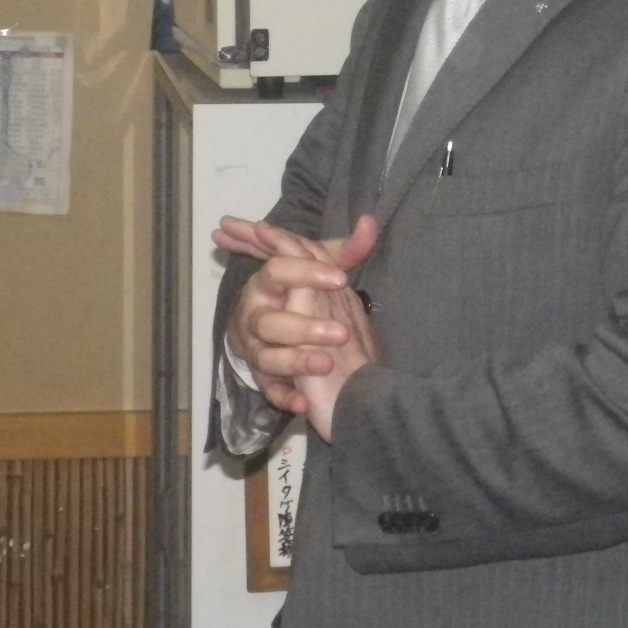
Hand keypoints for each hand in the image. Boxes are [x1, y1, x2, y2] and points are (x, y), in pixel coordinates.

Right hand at [215, 216, 380, 439]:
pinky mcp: (265, 378)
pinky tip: (305, 405)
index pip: (278, 271)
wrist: (271, 330)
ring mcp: (258, 349)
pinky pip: (270, 391)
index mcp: (266, 284)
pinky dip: (286, 398)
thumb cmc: (296, 293)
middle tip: (343, 333)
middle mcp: (257, 317)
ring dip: (296, 363)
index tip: (341, 278)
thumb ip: (345, 251)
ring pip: (268, 358)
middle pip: (270, 322)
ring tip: (327, 365)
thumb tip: (370, 222)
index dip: (307, 274)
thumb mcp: (318, 270)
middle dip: (304, 327)